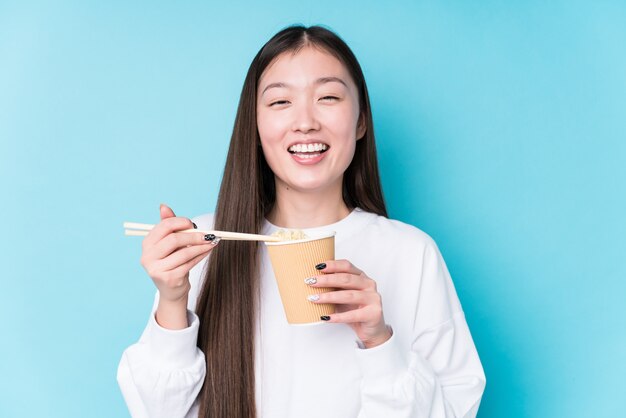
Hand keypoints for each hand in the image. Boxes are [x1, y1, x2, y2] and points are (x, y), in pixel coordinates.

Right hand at [139, 204, 216, 327]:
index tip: (193, 224)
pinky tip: (207, 251)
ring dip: (201, 246)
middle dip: (193, 236)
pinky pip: (189, 263)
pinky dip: (201, 256)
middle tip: (208, 235)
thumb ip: (168, 225)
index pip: (164, 226)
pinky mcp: (169, 279)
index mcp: (147, 243)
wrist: (171, 289)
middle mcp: (148, 256)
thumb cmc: (171, 261)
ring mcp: (157, 269)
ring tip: (211, 242)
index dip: (180, 222)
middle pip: (174, 239)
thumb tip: (163, 206)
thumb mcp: (169, 243)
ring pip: (184, 252)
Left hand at [306, 260, 391, 347]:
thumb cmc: (355, 309)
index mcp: (362, 276)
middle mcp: (369, 284)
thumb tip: (311, 280)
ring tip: (313, 299)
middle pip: (346, 279)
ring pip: (348, 295)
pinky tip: (325, 317)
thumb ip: (334, 287)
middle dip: (326, 280)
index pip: (347, 266)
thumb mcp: (343, 295)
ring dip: (329, 297)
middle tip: (310, 282)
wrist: (372, 329)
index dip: (332, 265)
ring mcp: (373, 298)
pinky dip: (337, 316)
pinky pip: (352, 315)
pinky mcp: (373, 313)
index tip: (317, 267)